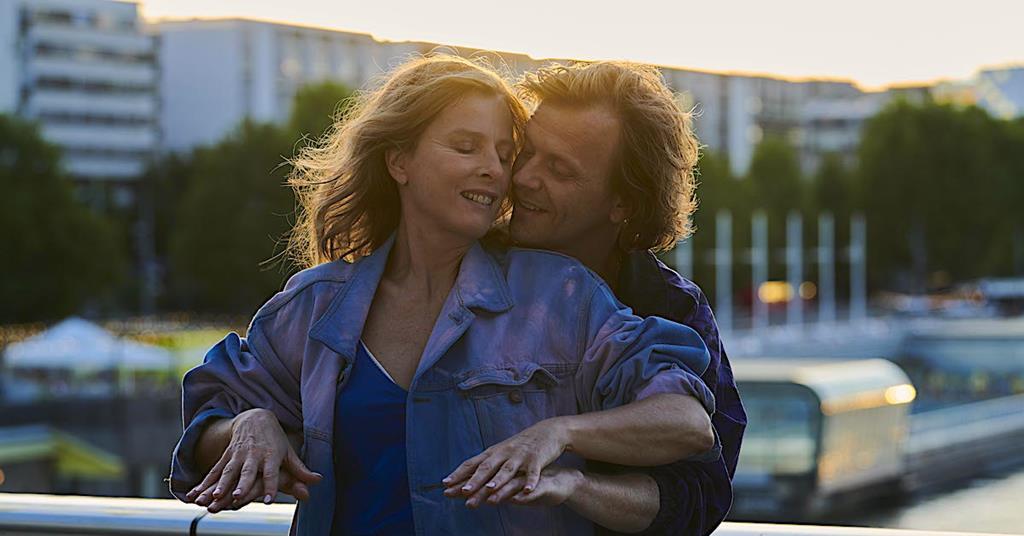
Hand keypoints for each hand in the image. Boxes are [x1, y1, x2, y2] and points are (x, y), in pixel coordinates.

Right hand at [185, 408, 320, 512]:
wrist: (255, 418)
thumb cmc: (275, 439)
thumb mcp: (288, 452)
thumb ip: (300, 470)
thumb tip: (318, 481)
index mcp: (270, 455)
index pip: (271, 473)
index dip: (270, 486)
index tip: (268, 500)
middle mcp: (253, 455)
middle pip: (247, 472)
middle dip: (241, 485)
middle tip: (238, 498)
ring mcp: (237, 455)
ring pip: (227, 471)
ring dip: (219, 485)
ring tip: (213, 497)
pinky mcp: (225, 456)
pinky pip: (214, 471)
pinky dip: (203, 483)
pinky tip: (194, 495)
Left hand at [442, 417, 568, 507]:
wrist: (547, 431)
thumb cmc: (520, 445)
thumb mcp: (500, 452)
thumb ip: (485, 464)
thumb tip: (463, 475)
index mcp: (493, 453)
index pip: (472, 464)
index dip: (459, 474)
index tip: (445, 484)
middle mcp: (504, 453)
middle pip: (487, 468)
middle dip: (475, 480)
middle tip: (464, 491)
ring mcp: (520, 456)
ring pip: (507, 469)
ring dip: (499, 480)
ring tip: (490, 490)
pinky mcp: (536, 459)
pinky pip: (533, 472)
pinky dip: (531, 481)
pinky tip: (527, 490)